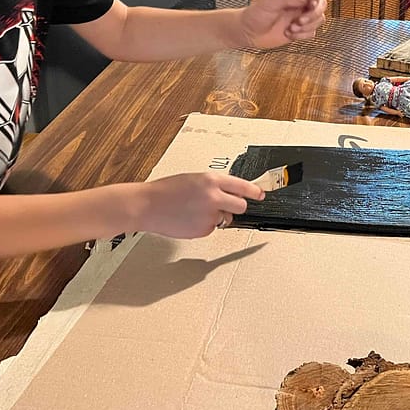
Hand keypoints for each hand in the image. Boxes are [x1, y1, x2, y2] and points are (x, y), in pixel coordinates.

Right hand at [138, 172, 264, 237]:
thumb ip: (213, 186)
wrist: (147, 205)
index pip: (242, 186)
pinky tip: (189, 219)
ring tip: (194, 210)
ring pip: (225, 218)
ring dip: (217, 216)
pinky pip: (212, 228)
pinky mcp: (204, 229)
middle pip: (241, 206)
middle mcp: (214, 197)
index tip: (261, 195)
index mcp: (211, 180)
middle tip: (226, 206)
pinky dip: (204, 225)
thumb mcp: (193, 179)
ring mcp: (209, 215)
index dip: (254, 191)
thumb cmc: (166, 191)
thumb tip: (230, 194)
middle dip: (236, 206)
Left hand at [239, 0, 325, 48]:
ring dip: (307, 26)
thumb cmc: (254, 15)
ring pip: (318, 19)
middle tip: (300, 20)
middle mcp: (298, 3)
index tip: (311, 3)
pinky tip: (289, 34)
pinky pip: (311, 32)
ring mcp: (300, 17)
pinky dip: (303, 35)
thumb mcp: (269, 2)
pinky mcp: (299, 30)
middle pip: (321, 3)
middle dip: (314, 14)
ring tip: (291, 28)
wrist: (248, 33)